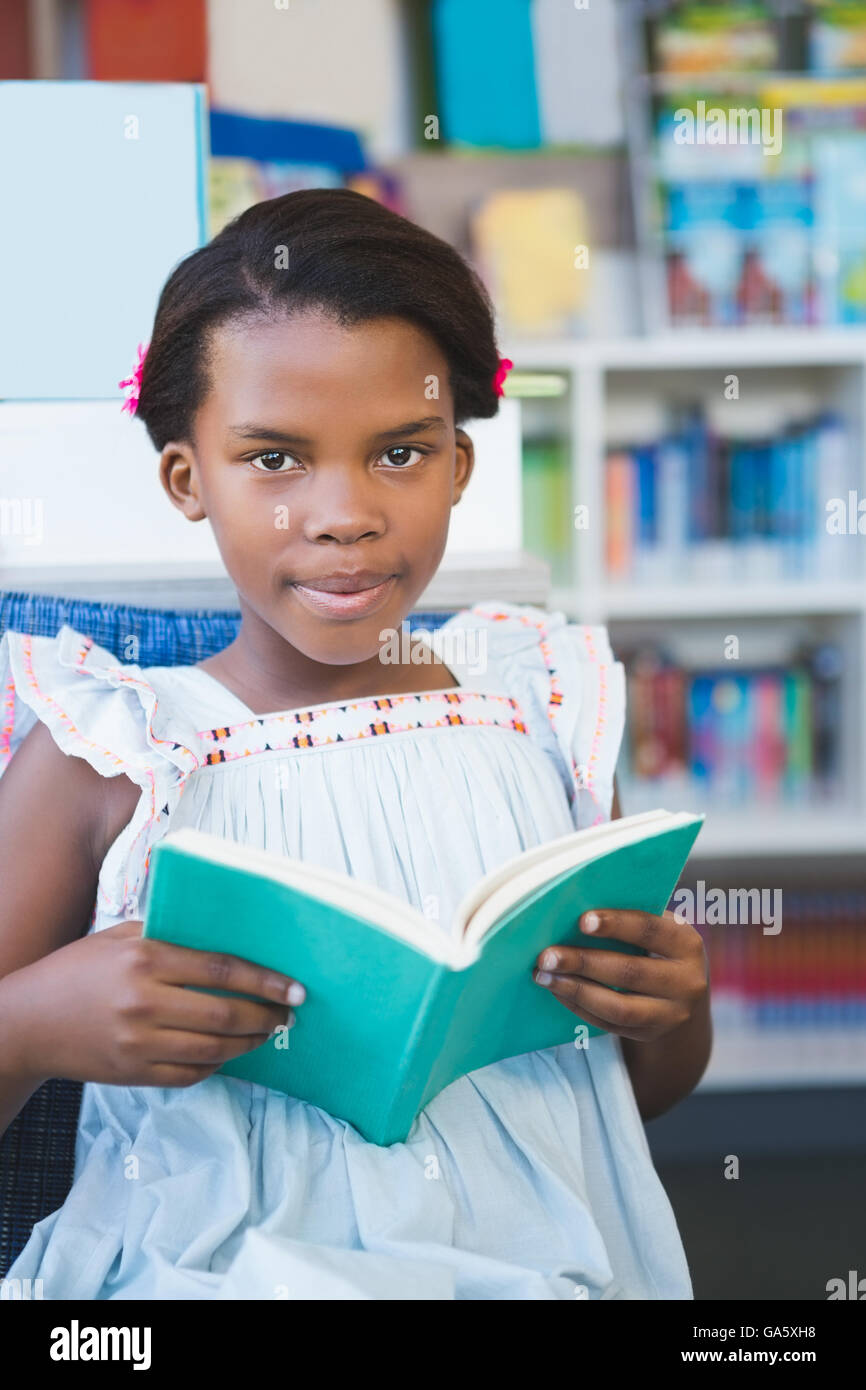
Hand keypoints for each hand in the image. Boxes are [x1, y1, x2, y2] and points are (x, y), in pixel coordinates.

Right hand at [4, 920, 305, 1087]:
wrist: (28, 1023)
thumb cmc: (77, 971)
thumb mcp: (118, 938)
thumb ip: (168, 937)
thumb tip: (225, 941)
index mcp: (145, 960)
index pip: (222, 970)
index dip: (266, 981)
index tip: (294, 988)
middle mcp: (144, 1003)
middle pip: (226, 1014)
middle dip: (266, 1016)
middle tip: (287, 1015)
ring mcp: (139, 1043)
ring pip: (214, 1048)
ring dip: (249, 1042)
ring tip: (266, 1033)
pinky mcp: (133, 1074)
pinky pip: (191, 1073)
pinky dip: (218, 1063)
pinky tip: (229, 1051)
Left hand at [533, 909, 708, 1042]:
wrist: (682, 995)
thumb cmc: (657, 947)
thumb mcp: (658, 929)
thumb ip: (629, 919)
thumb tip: (573, 910)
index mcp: (687, 943)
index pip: (650, 930)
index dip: (616, 925)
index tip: (581, 921)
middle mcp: (687, 982)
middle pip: (630, 972)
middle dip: (583, 962)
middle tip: (546, 955)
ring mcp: (671, 1014)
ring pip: (618, 1006)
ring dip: (575, 990)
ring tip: (543, 975)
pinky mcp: (649, 1033)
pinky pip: (609, 1024)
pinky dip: (578, 1006)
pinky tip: (557, 990)